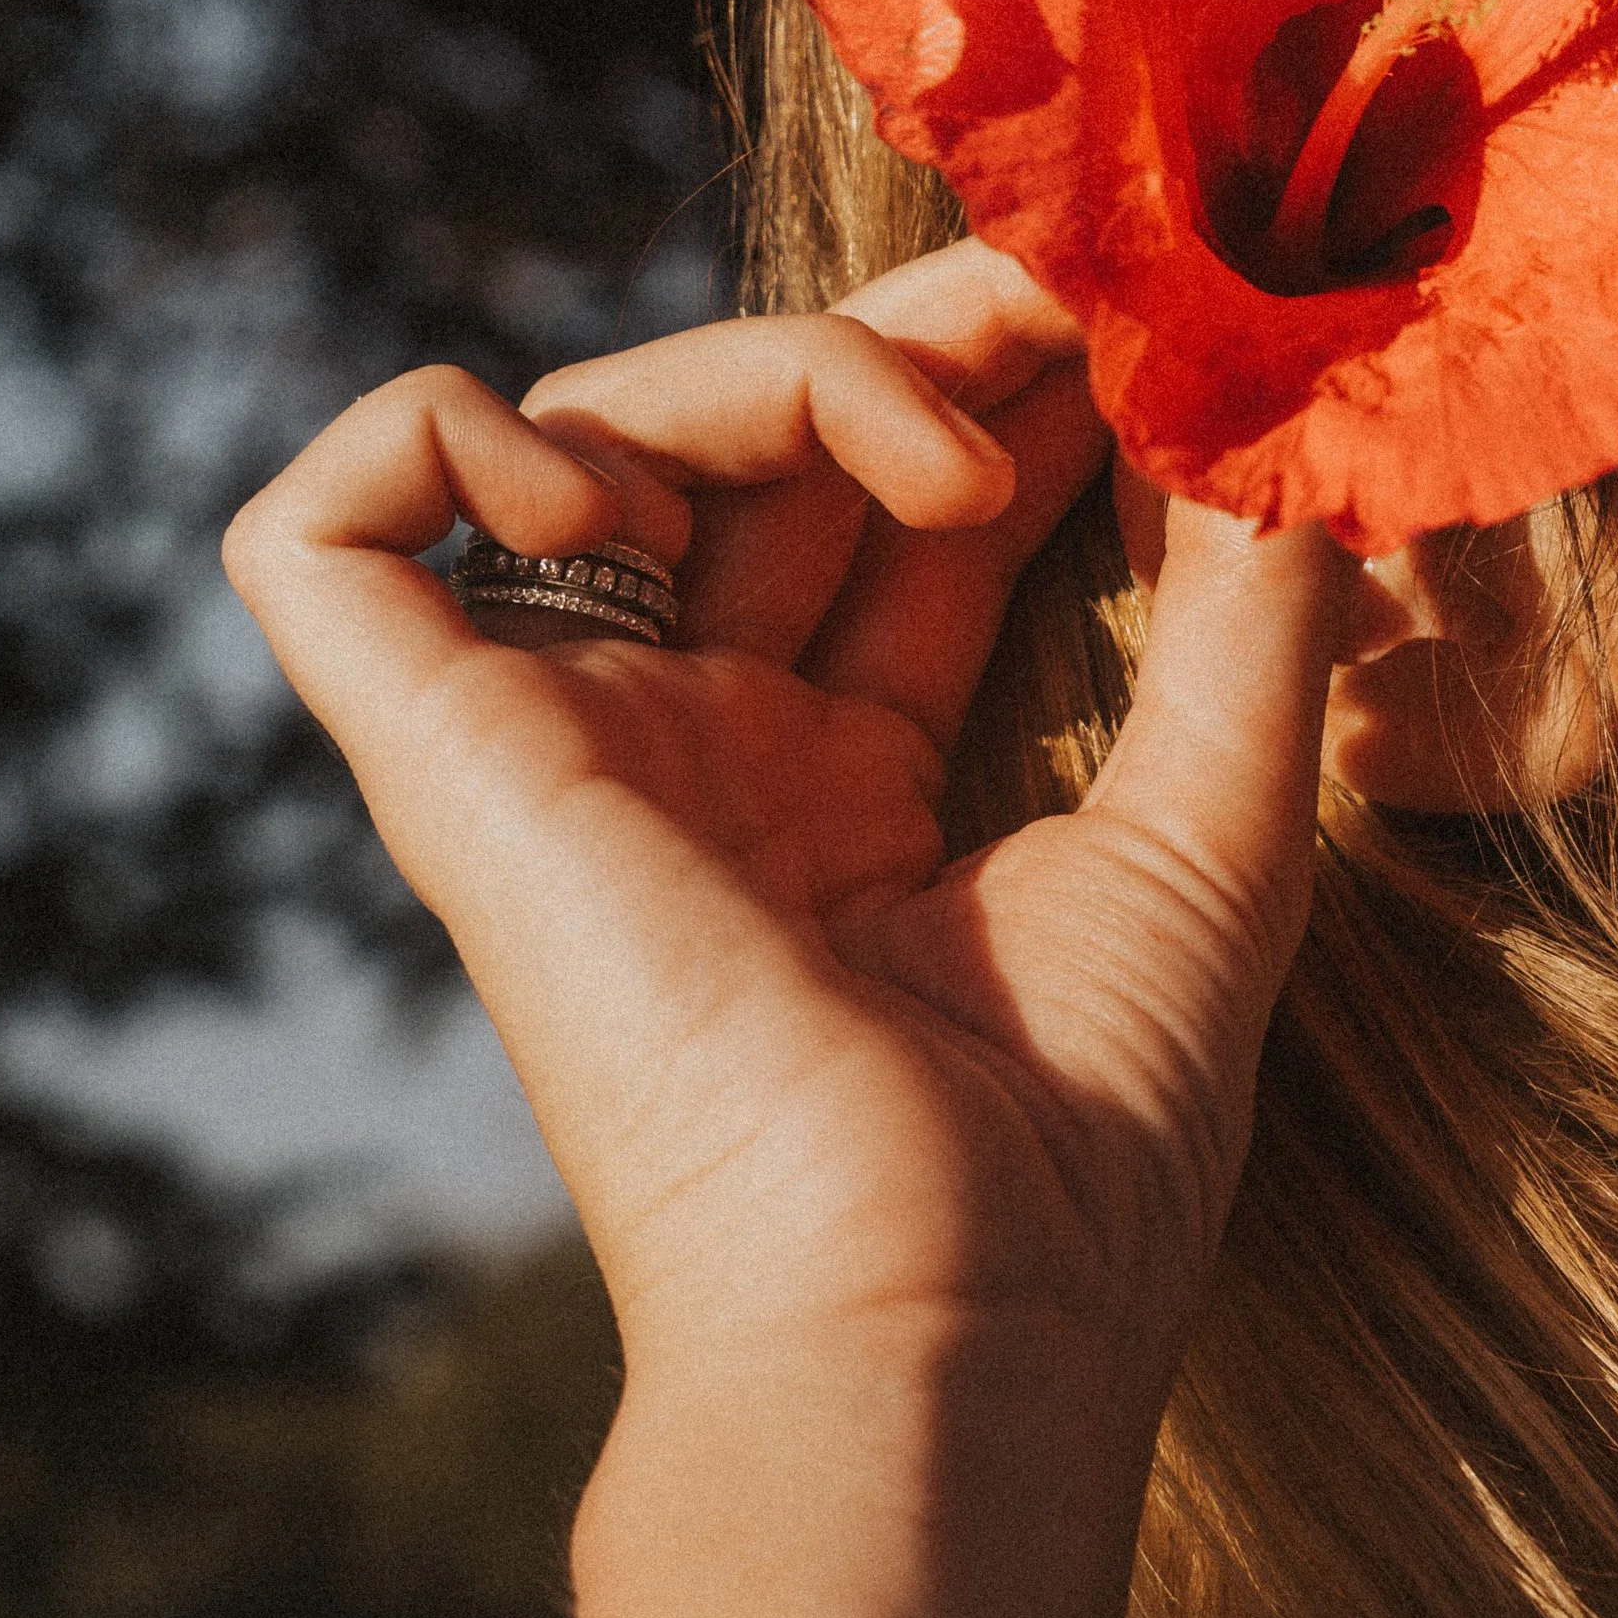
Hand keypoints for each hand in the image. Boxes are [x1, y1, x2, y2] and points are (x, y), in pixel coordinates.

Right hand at [224, 239, 1350, 1617]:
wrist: (937, 1330)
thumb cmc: (1081, 1144)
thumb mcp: (1214, 826)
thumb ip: (1248, 612)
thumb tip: (1288, 411)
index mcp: (845, 782)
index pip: (896, 505)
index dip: (1007, 382)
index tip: (1142, 310)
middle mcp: (693, 748)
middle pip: (754, 439)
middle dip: (918, 328)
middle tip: (1072, 287)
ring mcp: (566, 744)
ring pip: (592, 430)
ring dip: (779, 365)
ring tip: (948, 462)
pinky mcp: (444, 761)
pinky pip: (330, 539)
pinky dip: (444, 437)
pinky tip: (624, 486)